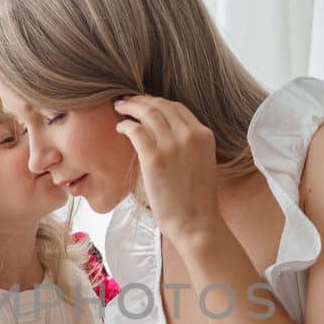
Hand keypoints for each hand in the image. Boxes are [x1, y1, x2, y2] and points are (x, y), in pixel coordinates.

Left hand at [113, 95, 221, 247]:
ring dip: (130, 107)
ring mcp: (172, 145)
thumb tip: (164, 133)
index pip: (177, 107)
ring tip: (119, 108)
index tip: (144, 103)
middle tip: (126, 101)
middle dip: (141, 100)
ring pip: (147, 113)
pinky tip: (120, 128)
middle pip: (161, 105)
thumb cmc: (196, 200)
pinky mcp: (154, 158)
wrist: (196, 223)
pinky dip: (126, 125)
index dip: (157, 101)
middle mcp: (190, 135)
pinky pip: (136, 131)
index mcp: (204, 135)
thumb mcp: (201, 163)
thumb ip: (188, 145)